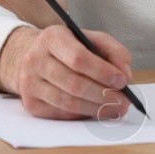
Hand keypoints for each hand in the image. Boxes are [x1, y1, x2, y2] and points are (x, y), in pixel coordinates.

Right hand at [0, 25, 133, 119]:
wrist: (35, 57)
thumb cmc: (69, 48)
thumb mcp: (92, 39)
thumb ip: (114, 51)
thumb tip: (124, 74)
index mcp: (52, 38)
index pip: (78, 58)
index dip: (102, 72)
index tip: (121, 81)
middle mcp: (35, 60)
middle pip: (74, 84)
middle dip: (104, 95)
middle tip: (123, 101)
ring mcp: (30, 83)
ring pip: (68, 103)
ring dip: (96, 109)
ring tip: (115, 109)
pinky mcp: (31, 103)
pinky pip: (62, 114)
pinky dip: (83, 115)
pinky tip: (96, 111)